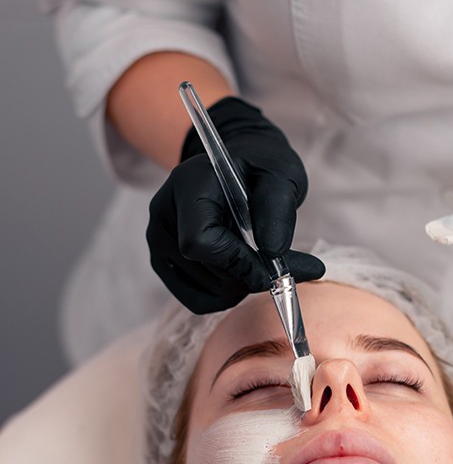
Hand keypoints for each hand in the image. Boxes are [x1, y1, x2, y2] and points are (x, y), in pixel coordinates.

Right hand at [147, 96, 324, 313]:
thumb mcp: (280, 174)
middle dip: (249, 275)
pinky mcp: (164, 260)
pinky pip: (196, 298)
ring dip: (243, 285)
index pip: (200, 241)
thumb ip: (278, 208)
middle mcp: (164, 213)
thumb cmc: (259, 166)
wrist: (238, 164)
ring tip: (262, 261)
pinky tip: (243, 275)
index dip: (238, 262)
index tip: (271, 266)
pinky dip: (227, 296)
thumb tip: (273, 251)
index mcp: (189, 184)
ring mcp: (159, 239)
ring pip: (206, 289)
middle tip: (283, 266)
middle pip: (206, 268)